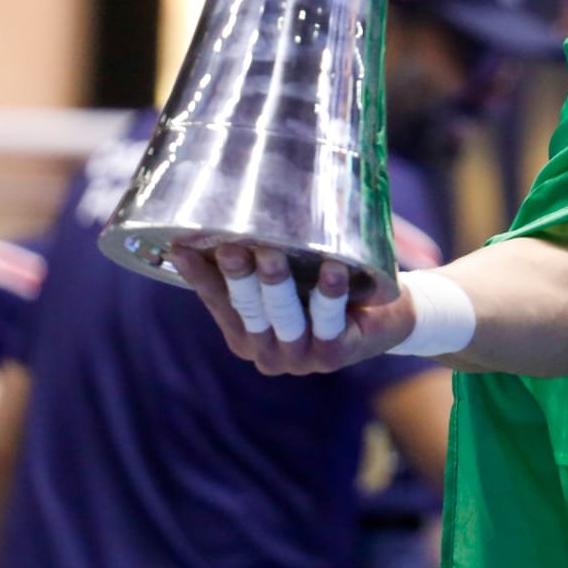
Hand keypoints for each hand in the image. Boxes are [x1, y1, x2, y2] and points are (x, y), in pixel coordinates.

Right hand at [171, 242, 415, 374]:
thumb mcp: (291, 274)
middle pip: (247, 309)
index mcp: (245, 334)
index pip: (216, 301)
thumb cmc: (326, 287)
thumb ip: (262, 258)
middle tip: (230, 244)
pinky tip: (332, 270)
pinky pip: (328, 322)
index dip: (199, 275)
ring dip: (275, 285)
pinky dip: (329, 295)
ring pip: (283, 317)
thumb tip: (232, 209)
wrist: (386, 317)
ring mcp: (298, 358)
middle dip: (238, 276)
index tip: (181, 244)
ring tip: (271, 253)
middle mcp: (265, 352)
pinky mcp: (333, 356)